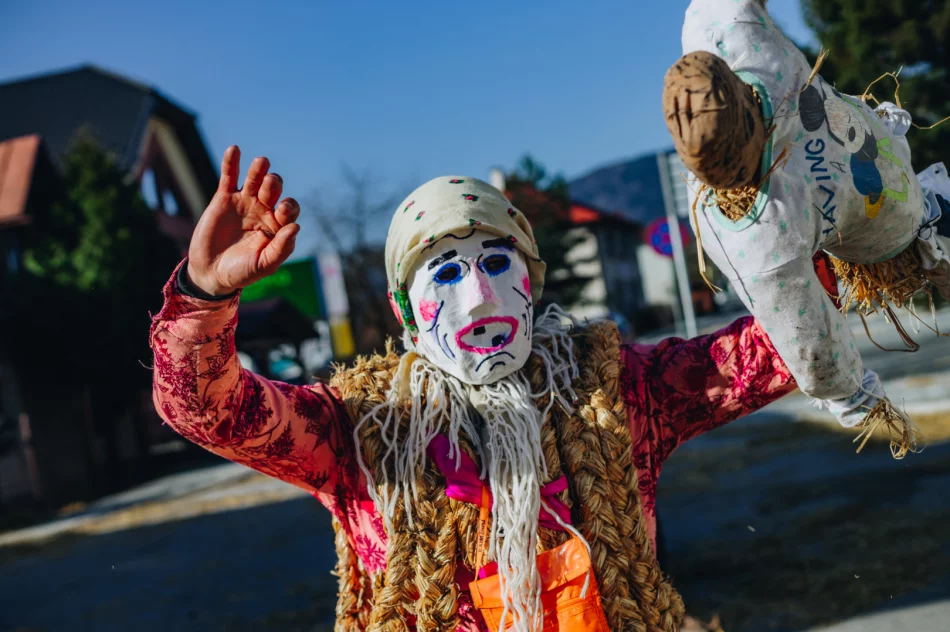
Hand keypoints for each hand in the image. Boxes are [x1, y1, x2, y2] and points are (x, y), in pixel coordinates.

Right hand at [187, 146, 300, 295]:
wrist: (211, 272)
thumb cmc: (242, 271)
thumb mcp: (264, 264)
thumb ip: (281, 248)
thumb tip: (296, 227)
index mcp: (278, 226)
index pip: (290, 210)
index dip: (289, 207)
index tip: (282, 210)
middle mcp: (264, 211)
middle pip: (273, 190)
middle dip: (273, 185)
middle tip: (270, 185)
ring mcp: (245, 202)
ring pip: (254, 180)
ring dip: (259, 170)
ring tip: (262, 162)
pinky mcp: (224, 198)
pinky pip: (229, 177)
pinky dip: (232, 163)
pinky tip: (234, 150)